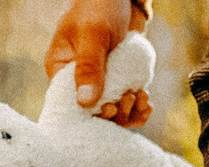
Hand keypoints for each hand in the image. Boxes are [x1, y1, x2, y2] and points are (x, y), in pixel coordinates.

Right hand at [44, 0, 151, 124]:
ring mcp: (100, 80)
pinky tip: (147, 101)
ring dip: (129, 110)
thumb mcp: (93, 35)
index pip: (70, 104)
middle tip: (129, 97)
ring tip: (141, 96)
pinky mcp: (119, 78)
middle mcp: (78, 78)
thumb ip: (89, 67)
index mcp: (61, 69)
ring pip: (113, 110)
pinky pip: (126, 101)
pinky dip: (138, 105)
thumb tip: (85, 103)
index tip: (109, 107)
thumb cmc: (98, 6)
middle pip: (94, 111)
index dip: (90, 113)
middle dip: (114, 112)